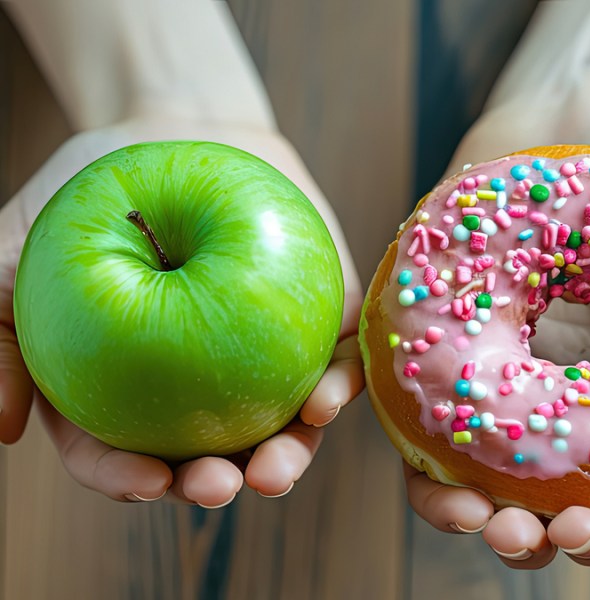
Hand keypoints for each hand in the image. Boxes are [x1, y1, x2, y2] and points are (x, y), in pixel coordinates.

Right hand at [0, 116, 363, 505]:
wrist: (170, 125)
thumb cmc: (85, 191)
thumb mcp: (17, 253)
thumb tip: (3, 428)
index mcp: (126, 385)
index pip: (121, 449)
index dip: (132, 477)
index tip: (151, 481)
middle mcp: (198, 381)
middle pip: (208, 451)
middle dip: (217, 481)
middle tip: (223, 485)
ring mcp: (263, 354)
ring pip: (279, 421)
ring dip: (287, 453)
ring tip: (281, 464)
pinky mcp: (317, 319)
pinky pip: (335, 360)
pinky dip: (336, 385)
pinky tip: (327, 398)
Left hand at [404, 108, 589, 566]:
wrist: (570, 117)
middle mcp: (586, 408)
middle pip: (582, 505)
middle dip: (568, 538)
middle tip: (546, 536)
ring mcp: (518, 390)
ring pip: (503, 489)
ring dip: (492, 524)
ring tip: (481, 522)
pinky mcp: (455, 363)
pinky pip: (433, 436)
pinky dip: (429, 475)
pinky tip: (432, 482)